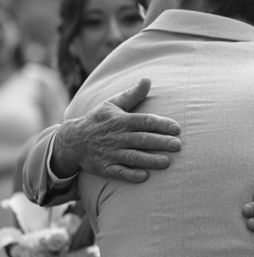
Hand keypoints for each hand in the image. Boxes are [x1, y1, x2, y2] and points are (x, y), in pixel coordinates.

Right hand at [52, 78, 181, 182]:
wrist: (72, 140)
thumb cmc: (99, 120)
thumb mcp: (113, 104)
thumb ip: (133, 94)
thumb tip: (148, 79)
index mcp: (121, 120)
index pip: (144, 121)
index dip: (161, 124)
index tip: (177, 128)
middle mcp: (116, 137)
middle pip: (141, 139)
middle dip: (160, 142)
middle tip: (178, 145)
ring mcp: (109, 153)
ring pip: (133, 157)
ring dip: (150, 160)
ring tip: (167, 162)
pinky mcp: (103, 167)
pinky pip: (118, 172)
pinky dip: (131, 175)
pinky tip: (145, 176)